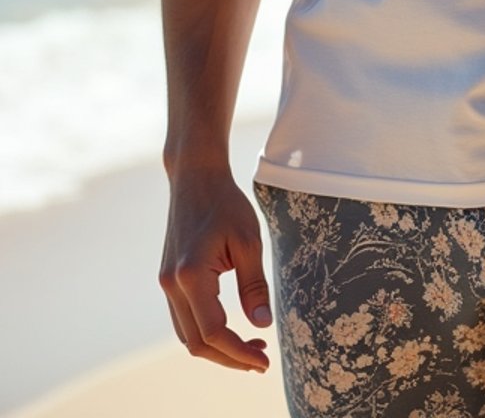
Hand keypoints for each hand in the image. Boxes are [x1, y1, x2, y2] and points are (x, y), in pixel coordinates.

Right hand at [159, 170, 272, 372]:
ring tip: (251, 346)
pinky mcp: (168, 280)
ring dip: (217, 348)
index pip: (214, 332)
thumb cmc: (226, 203)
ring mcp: (165, 284)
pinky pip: (183, 319)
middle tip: (261, 358)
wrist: (195, 177)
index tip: (265, 360)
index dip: (239, 353)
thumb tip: (262, 325)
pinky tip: (231, 328)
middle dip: (229, 357)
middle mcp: (171, 285)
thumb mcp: (248, 241)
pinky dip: (205, 332)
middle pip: (197, 342)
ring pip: (187, 335)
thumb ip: (254, 286)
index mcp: (190, 276)